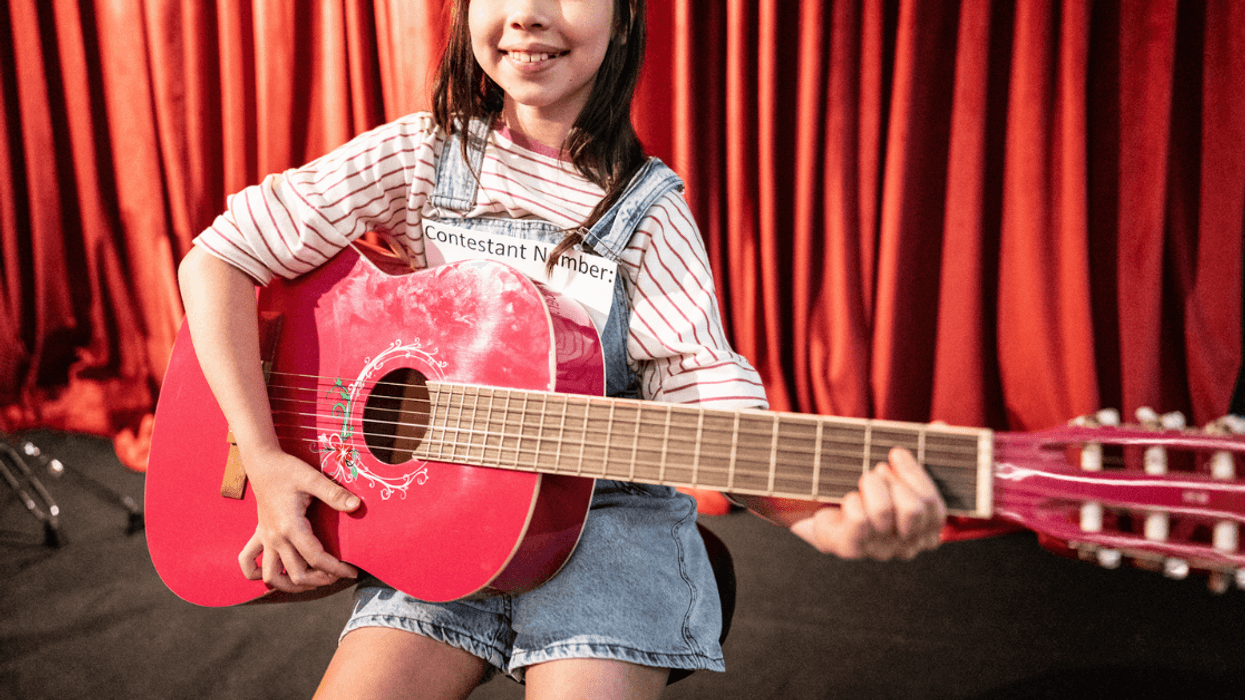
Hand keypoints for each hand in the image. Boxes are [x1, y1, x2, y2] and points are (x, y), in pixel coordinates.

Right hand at [238, 447, 361, 592]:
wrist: (262, 461)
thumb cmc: (287, 469)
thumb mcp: (312, 478)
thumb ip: (334, 494)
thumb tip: (356, 506)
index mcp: (290, 527)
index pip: (316, 558)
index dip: (336, 568)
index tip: (352, 571)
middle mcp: (275, 538)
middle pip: (296, 574)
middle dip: (319, 580)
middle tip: (337, 575)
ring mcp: (265, 538)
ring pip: (270, 577)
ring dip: (290, 585)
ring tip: (310, 581)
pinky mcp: (259, 535)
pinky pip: (248, 561)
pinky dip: (256, 573)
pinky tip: (273, 573)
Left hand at [789, 447, 945, 559]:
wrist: (820, 503)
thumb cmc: (867, 485)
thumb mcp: (897, 466)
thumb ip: (924, 449)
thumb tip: (942, 427)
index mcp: (926, 529)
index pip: (935, 507)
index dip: (916, 475)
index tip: (896, 452)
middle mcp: (907, 545)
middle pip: (914, 510)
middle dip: (893, 480)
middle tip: (877, 470)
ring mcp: (880, 550)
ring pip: (884, 511)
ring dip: (870, 485)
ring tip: (863, 481)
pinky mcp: (852, 548)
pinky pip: (859, 519)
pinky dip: (850, 500)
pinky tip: (846, 499)